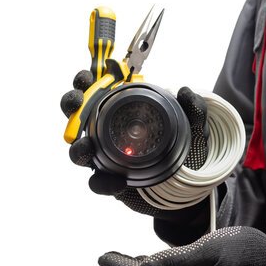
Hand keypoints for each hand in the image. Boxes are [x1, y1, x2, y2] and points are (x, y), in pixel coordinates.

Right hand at [60, 70, 209, 217]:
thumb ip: (193, 110)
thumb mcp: (194, 129)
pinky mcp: (109, 181)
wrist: (188, 189)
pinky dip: (103, 181)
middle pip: (76, 115)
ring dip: (78, 147)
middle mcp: (107, 132)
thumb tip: (185, 92)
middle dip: (71, 105)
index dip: (85, 80)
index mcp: (122, 111)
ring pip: (79, 150)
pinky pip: (97, 182)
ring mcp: (105, 157)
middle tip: (77, 102)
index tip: (87, 76)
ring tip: (87, 147)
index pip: (96, 91)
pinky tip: (118, 181)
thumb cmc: (186, 152)